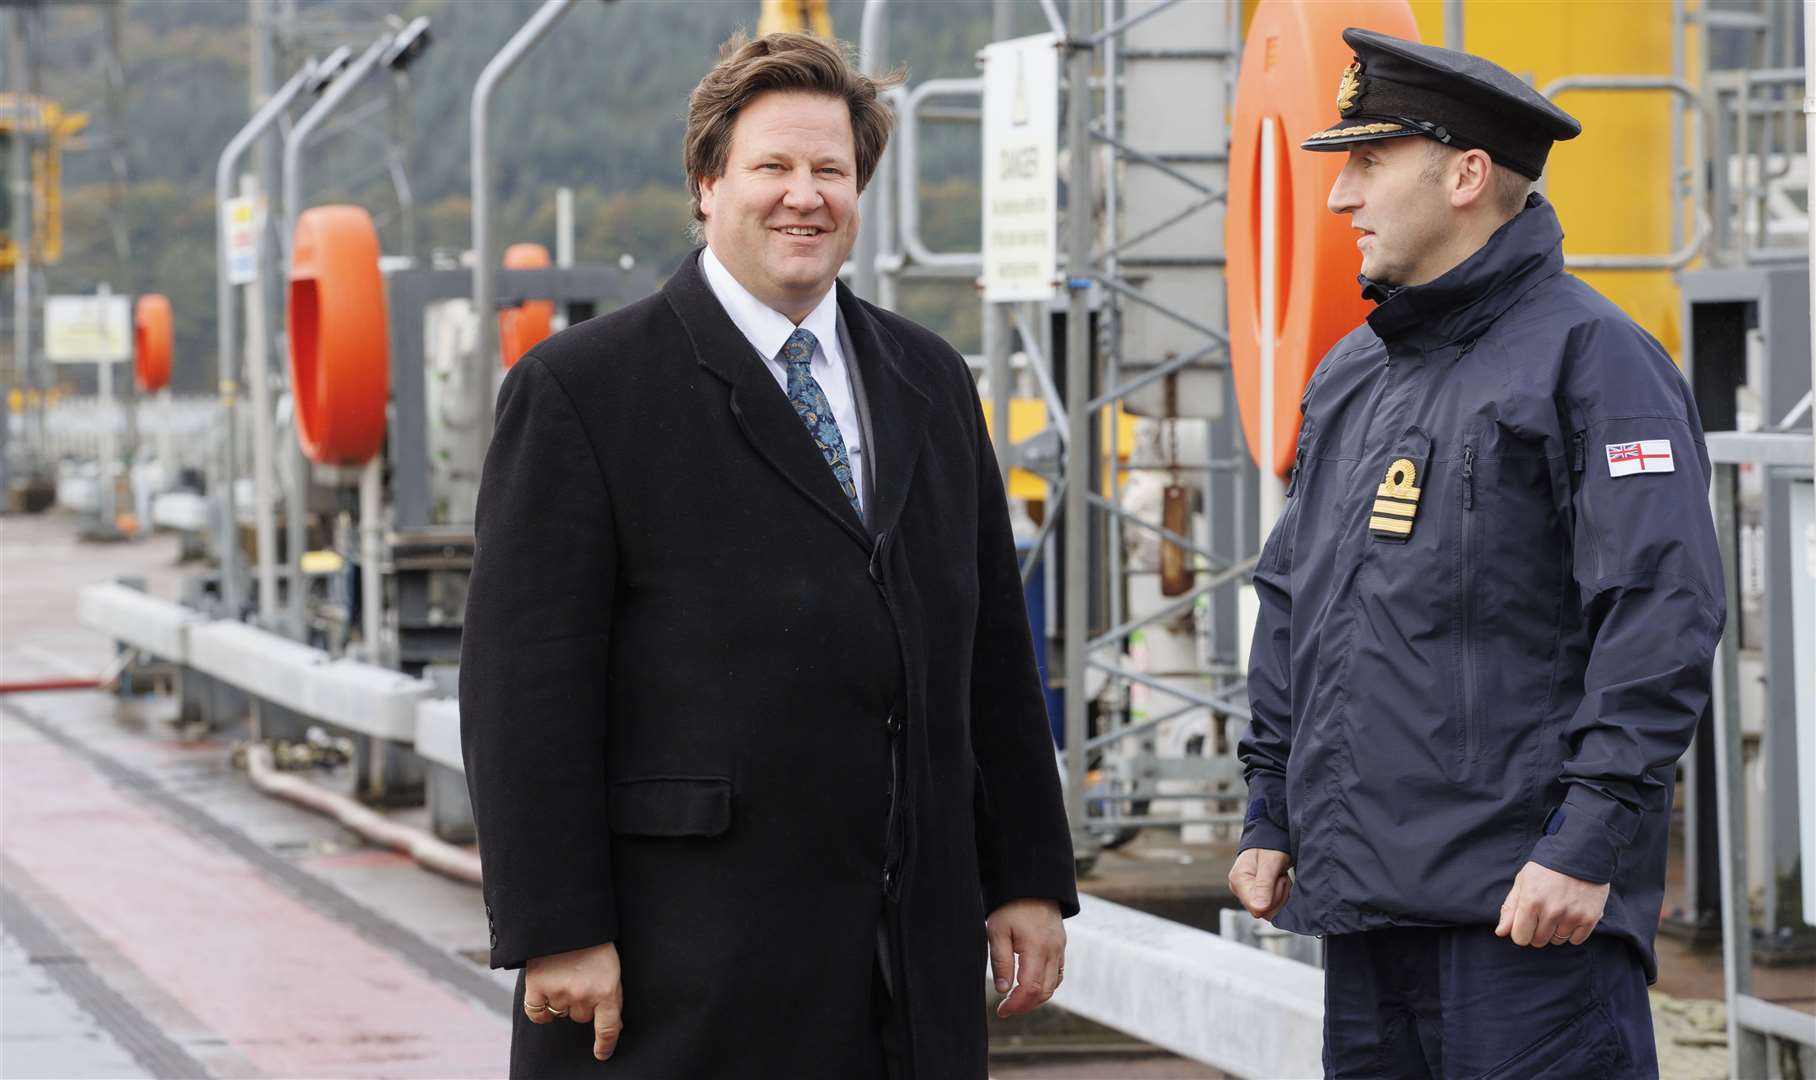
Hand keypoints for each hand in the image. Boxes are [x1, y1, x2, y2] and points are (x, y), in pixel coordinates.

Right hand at [524, 941, 623, 1060]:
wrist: (569, 921)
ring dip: (562, 1001)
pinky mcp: (537, 987)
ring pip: (560, 1014)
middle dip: (583, 1003)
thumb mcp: (613, 970)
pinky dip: (541, 1010)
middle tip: (581, 979)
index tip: (602, 1054)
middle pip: (581, 1017)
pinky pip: (537, 1014)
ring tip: (565, 975)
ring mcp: (559, 992)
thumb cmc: (595, 945)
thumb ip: (612, 998)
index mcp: (607, 991)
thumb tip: (614, 1028)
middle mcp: (583, 995)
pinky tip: (545, 996)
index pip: (607, 1029)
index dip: (605, 1045)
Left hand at [986, 898, 1065, 1017]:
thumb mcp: (997, 931)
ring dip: (1036, 997)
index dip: (1016, 1004)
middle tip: (1006, 1009)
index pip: (1031, 988)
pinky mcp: (1060, 945)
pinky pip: (1058, 973)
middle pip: (1044, 991)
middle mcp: (1053, 951)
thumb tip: (1003, 990)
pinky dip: (1046, 985)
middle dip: (1025, 1005)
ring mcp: (1059, 948)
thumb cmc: (1010, 906)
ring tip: (1016, 1000)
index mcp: (1036, 948)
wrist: (1031, 884)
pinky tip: (1031, 986)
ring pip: (1053, 985)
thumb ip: (1001, 962)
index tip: (1001, 1010)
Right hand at [1229, 847, 1292, 921]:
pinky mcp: (1256, 896)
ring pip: (1270, 910)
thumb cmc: (1269, 846)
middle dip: (1279, 895)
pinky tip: (1280, 882)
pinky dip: (1282, 896)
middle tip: (1280, 876)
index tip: (1277, 879)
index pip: (1256, 908)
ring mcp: (1247, 894)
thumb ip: (1264, 885)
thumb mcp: (1269, 862)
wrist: (1271, 840)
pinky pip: (1272, 908)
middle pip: (1264, 910)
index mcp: (1238, 880)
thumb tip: (1258, 909)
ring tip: (1280, 876)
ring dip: (1282, 894)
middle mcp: (1240, 889)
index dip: (1273, 898)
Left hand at [1495, 861, 1608, 947]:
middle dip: (1537, 931)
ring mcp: (1572, 915)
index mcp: (1530, 902)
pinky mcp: (1590, 918)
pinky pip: (1576, 940)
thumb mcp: (1522, 882)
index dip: (1520, 931)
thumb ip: (1510, 908)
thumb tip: (1500, 932)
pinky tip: (1571, 915)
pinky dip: (1572, 932)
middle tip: (1543, 913)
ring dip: (1555, 931)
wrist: (1579, 854)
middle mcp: (1551, 911)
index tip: (1525, 922)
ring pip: (1557, 941)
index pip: (1520, 937)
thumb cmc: (1546, 869)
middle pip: (1538, 941)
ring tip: (1558, 911)